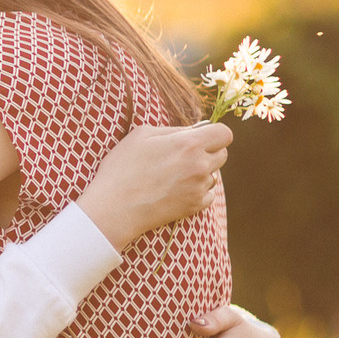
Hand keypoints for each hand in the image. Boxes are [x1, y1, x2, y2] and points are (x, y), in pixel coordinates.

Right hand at [77, 123, 231, 250]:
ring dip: (201, 173)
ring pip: (214, 175)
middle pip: (223, 154)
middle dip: (209, 152)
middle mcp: (200, 165)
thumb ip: (172, 130)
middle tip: (184, 156)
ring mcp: (199, 188)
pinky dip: (196, 192)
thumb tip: (192, 131)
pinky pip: (208, 194)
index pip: (224, 134)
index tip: (201, 137)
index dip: (214, 133)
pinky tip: (175, 191)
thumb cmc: (122, 168)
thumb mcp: (141, 135)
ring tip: (174, 176)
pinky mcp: (195, 206)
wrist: (113, 208)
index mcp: (189, 144)